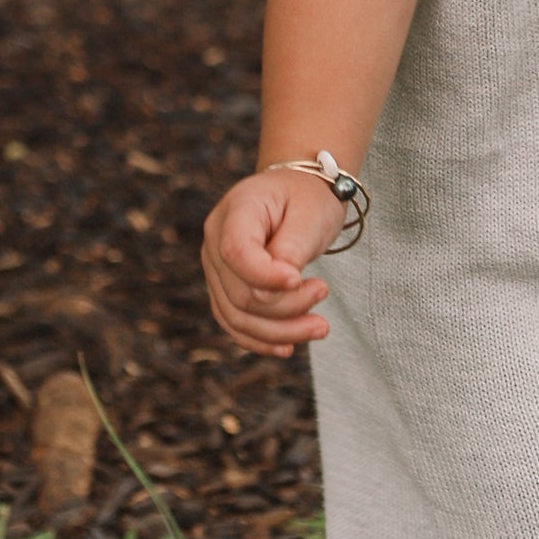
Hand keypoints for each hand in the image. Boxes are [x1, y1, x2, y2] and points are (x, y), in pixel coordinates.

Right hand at [201, 168, 348, 357]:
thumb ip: (291, 248)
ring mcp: (215, 267)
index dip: (265, 275)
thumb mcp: (311, 212)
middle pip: (240, 292)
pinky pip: (235, 323)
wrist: (299, 192)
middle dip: (285, 306)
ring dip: (279, 331)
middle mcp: (215, 239)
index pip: (236, 252)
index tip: (299, 280)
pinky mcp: (224, 289)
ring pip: (237, 316)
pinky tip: (290, 346)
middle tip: (324, 292)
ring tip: (320, 327)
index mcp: (236, 208)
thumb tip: (274, 290)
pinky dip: (262, 339)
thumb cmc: (308, 198)